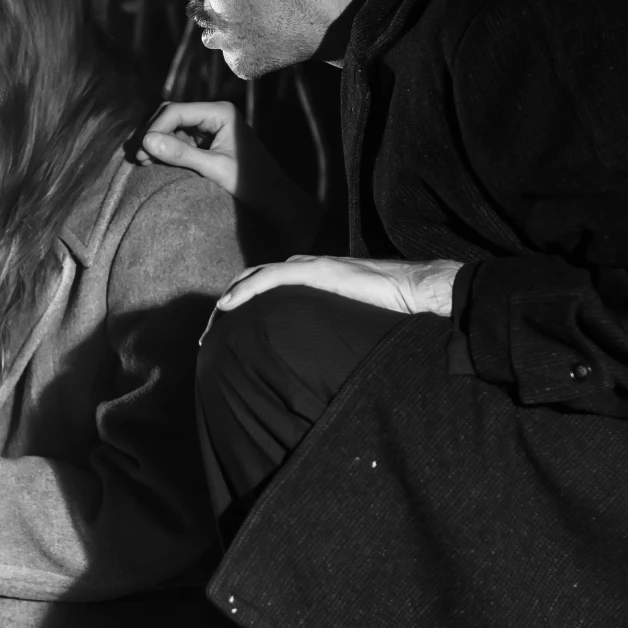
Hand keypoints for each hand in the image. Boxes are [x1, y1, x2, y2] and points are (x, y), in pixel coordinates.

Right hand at [134, 101, 322, 249]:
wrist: (273, 199)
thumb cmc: (251, 183)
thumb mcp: (214, 169)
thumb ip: (181, 154)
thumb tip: (146, 142)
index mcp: (221, 112)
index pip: (177, 111)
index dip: (156, 129)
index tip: (142, 152)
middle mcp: (214, 113)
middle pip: (171, 114)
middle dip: (152, 133)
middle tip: (137, 158)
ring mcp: (209, 126)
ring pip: (172, 126)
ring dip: (156, 142)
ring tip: (141, 162)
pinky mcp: (206, 140)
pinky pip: (179, 139)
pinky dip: (165, 149)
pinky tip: (153, 162)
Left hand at [212, 255, 460, 321]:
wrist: (418, 292)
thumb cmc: (393, 312)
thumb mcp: (349, 324)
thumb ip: (330, 331)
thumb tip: (319, 360)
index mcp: (315, 279)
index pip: (267, 286)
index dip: (243, 305)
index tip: (226, 334)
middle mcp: (308, 268)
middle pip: (253, 280)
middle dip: (227, 304)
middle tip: (209, 335)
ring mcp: (313, 267)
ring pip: (255, 277)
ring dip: (229, 299)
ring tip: (211, 325)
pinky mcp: (319, 272)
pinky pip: (270, 279)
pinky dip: (245, 291)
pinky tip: (227, 306)